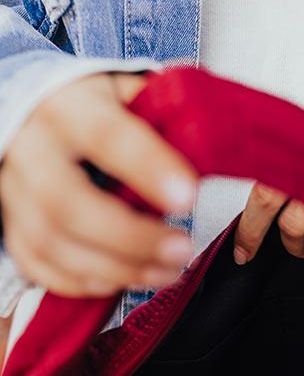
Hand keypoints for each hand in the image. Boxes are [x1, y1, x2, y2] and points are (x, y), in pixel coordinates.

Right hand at [0, 72, 197, 297]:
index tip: (188, 196)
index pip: (104, 135)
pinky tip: (123, 279)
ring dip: (116, 268)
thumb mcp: (120, 93)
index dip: (146, 168)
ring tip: (167, 272)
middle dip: (130, 237)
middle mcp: (30, 149)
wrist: (26, 112)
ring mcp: (13, 192)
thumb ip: (159, 114)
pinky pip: (39, 266)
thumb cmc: (88, 108)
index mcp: (66, 107)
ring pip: (52, 243)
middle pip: (67, 203)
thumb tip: (210, 140)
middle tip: (182, 250)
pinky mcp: (11, 226)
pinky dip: (84, 282)